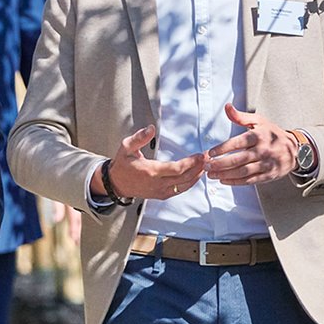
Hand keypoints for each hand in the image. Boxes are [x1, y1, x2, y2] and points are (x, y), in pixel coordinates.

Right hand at [93, 125, 208, 200]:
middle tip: (208, 158)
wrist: (116, 184)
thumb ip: (139, 138)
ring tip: (205, 165)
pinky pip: (180, 191)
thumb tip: (151, 128)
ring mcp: (159, 191)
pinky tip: (196, 175)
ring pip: (184, 186)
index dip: (190, 163)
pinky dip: (190, 183)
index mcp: (150, 171)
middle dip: (198, 168)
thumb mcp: (126, 147)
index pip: (176, 169)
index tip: (200, 155)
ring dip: (197, 176)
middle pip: (184, 178)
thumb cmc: (122, 164)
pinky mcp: (161, 195)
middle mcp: (156, 184)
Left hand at [205, 103, 299, 184]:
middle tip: (206, 166)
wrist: (296, 149)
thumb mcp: (259, 121)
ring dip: (225, 174)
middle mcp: (263, 150)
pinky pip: (250, 180)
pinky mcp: (269, 175)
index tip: (209, 153)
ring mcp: (267, 164)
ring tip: (211, 174)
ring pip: (243, 171)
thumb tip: (227, 106)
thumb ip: (240, 116)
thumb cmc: (272, 133)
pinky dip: (235, 182)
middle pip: (238, 159)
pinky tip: (223, 180)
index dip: (221, 149)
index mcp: (259, 136)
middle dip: (220, 164)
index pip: (237, 143)